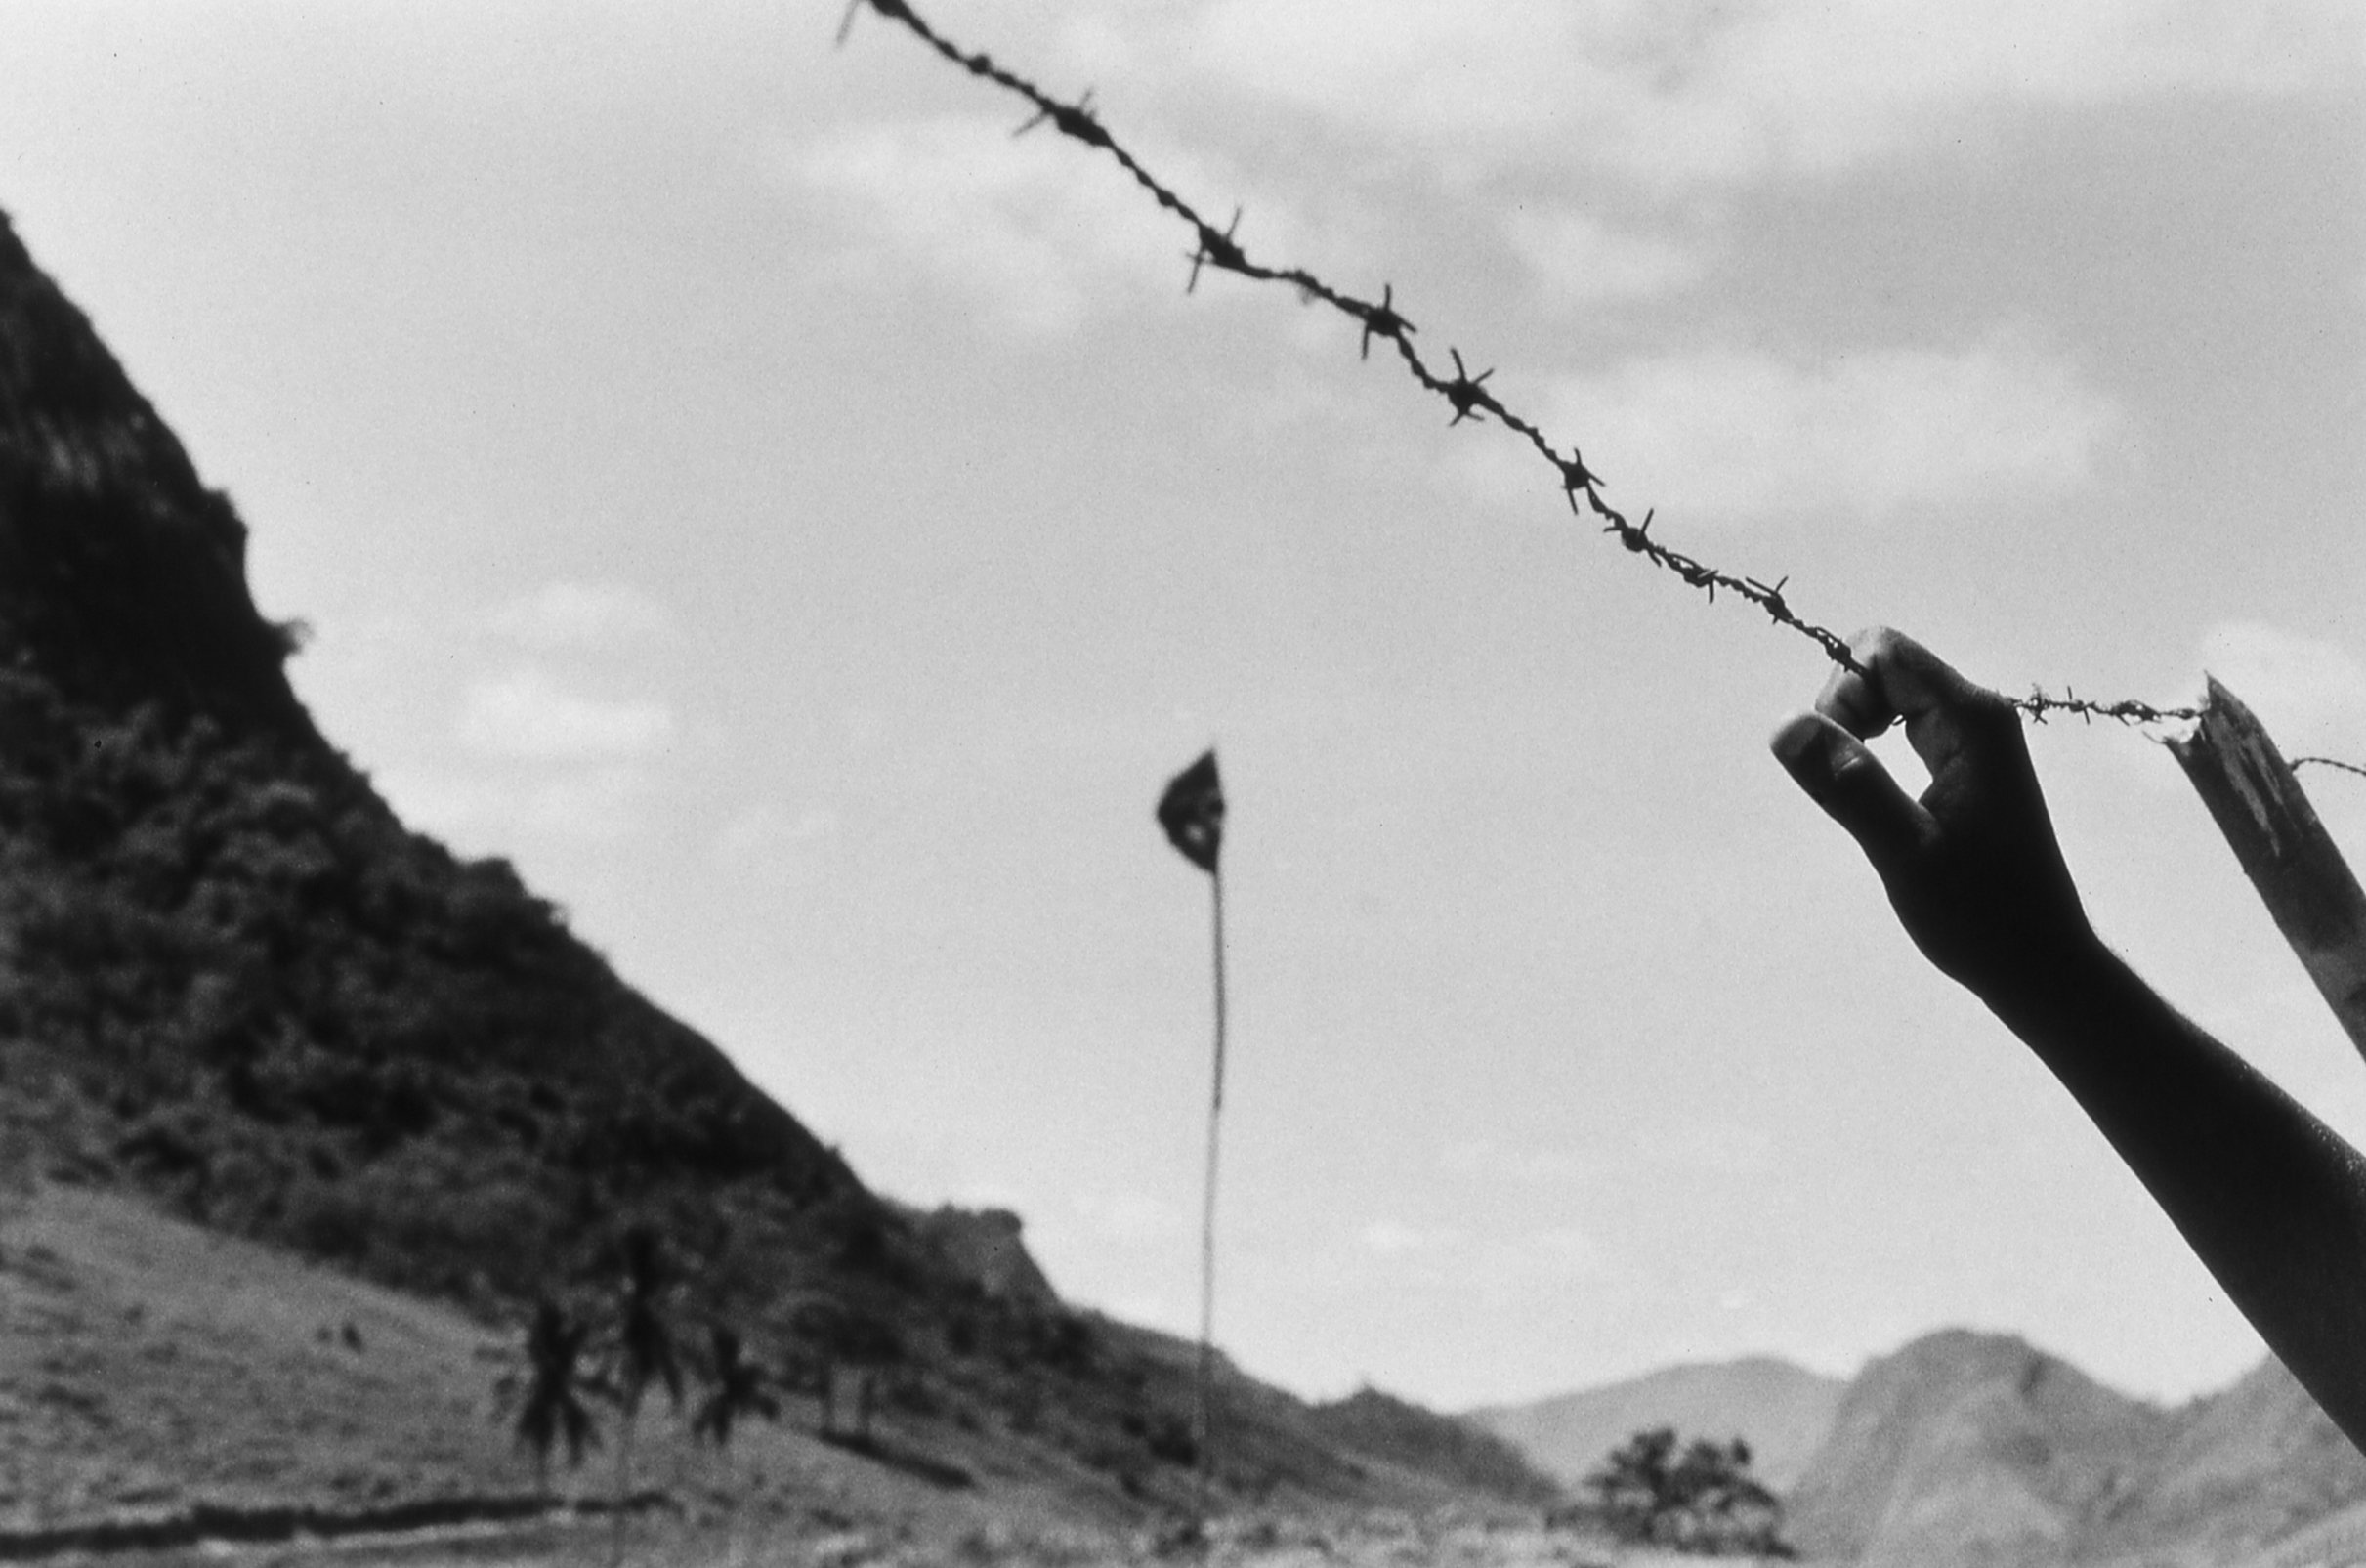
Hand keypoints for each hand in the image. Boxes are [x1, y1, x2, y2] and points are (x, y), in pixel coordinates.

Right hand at [1770, 627, 2099, 1002]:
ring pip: (1891, 700)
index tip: (1836, 759)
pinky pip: (1904, 731)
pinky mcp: (1968, 769)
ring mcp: (1976, 742)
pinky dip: (1875, 758)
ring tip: (1867, 805)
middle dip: (1844, 713)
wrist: (2039, 964)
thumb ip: (1848, 784)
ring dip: (1856, 740)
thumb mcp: (1905, 853)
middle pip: (1885, 667)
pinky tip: (1881, 808)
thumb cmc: (1981, 915)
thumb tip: (1785, 725)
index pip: (1884, 650)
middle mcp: (1979, 717)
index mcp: (1972, 722)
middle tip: (1847, 787)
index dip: (1840, 691)